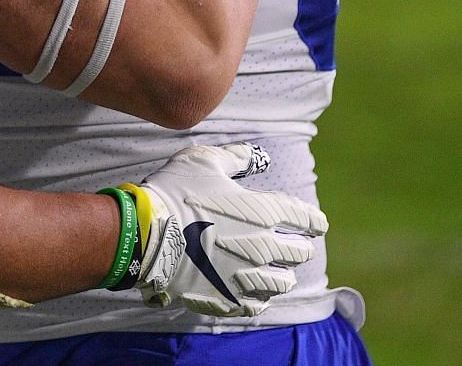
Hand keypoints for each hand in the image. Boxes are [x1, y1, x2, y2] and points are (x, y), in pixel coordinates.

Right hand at [125, 143, 325, 316]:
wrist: (145, 234)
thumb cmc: (175, 192)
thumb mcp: (204, 161)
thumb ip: (237, 158)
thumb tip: (260, 157)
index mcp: (264, 212)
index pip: (306, 219)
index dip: (313, 220)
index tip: (315, 223)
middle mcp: (264, 247)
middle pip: (300, 253)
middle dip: (298, 246)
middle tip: (292, 244)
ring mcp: (248, 277)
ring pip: (283, 282)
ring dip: (282, 274)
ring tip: (276, 271)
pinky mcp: (229, 299)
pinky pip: (258, 304)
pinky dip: (260, 297)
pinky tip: (253, 290)